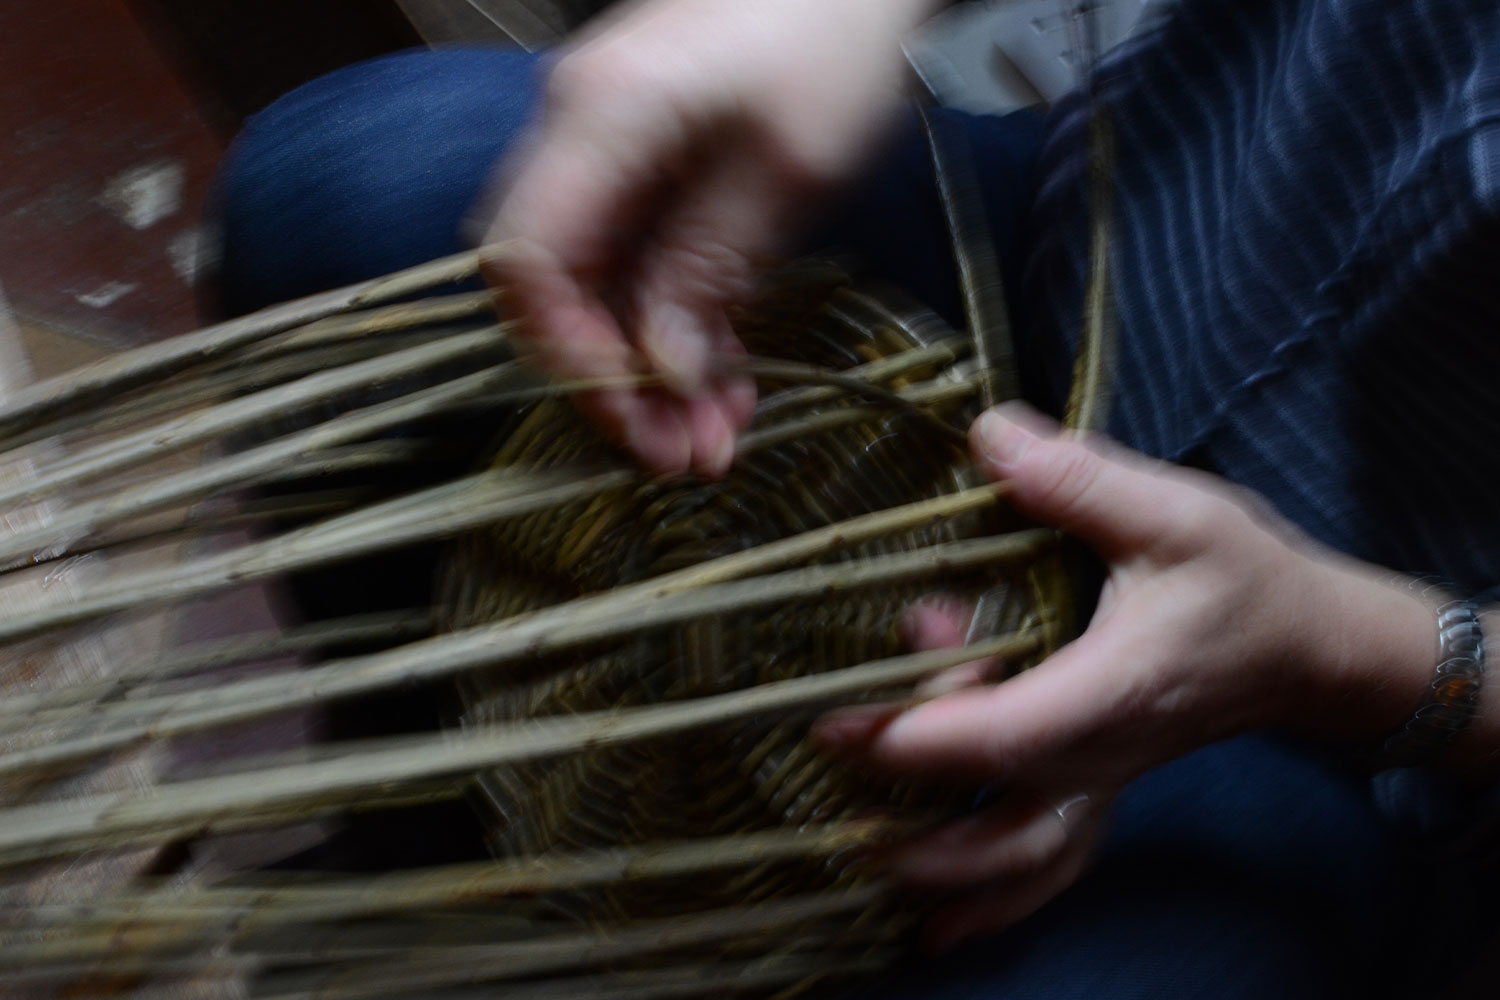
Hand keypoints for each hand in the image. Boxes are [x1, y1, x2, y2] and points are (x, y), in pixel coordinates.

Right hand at [482, 0, 943, 476]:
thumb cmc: (836, 32)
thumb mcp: (787, 165)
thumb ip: (708, 268)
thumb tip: (658, 371)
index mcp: (600, 117)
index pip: (525, 259)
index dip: (565, 353)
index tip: (633, 410)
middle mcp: (584, 133)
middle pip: (555, 286)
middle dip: (613, 383)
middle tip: (678, 456)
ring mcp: (617, 150)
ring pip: (605, 289)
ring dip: (654, 371)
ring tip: (715, 441)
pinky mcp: (656, 166)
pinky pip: (646, 265)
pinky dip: (682, 329)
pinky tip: (727, 383)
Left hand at [814, 403, 1440, 950]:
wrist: (1315, 649)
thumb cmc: (1249, 581)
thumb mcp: (1173, 514)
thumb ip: (1077, 480)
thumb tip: (987, 436)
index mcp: (1109, 693)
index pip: (996, 736)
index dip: (912, 739)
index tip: (834, 727)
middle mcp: (1100, 755)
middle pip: (998, 823)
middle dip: (911, 822)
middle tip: (832, 794)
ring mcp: (1103, 781)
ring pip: (1025, 863)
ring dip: (948, 878)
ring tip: (870, 873)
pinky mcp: (1102, 784)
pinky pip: (1047, 861)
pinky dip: (995, 899)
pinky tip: (943, 930)